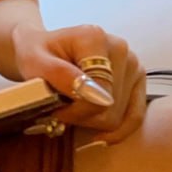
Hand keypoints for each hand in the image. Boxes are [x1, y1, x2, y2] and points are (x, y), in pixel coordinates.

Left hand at [12, 23, 146, 145]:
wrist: (42, 47)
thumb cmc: (36, 54)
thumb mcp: (34, 62)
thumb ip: (61, 75)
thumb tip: (97, 96)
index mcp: (95, 37)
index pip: (99, 90)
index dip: (76, 109)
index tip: (56, 109)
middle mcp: (120, 47)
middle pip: (110, 106)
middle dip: (82, 116)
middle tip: (61, 109)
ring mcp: (132, 63)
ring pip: (119, 116)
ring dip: (93, 120)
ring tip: (73, 107)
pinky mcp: (137, 79)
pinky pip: (135, 116)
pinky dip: (116, 129)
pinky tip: (98, 134)